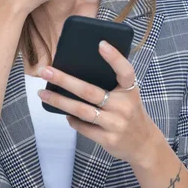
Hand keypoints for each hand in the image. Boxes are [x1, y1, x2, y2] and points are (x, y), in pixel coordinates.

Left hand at [37, 40, 160, 166]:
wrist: (144, 144)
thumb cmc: (130, 112)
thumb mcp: (128, 96)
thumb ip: (112, 85)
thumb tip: (76, 72)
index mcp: (130, 91)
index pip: (125, 71)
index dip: (114, 57)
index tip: (100, 43)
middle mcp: (124, 106)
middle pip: (89, 91)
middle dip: (64, 80)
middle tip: (45, 71)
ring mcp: (116, 124)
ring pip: (81, 110)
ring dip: (59, 101)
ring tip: (42, 93)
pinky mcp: (108, 139)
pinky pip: (83, 127)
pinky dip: (71, 119)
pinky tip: (64, 113)